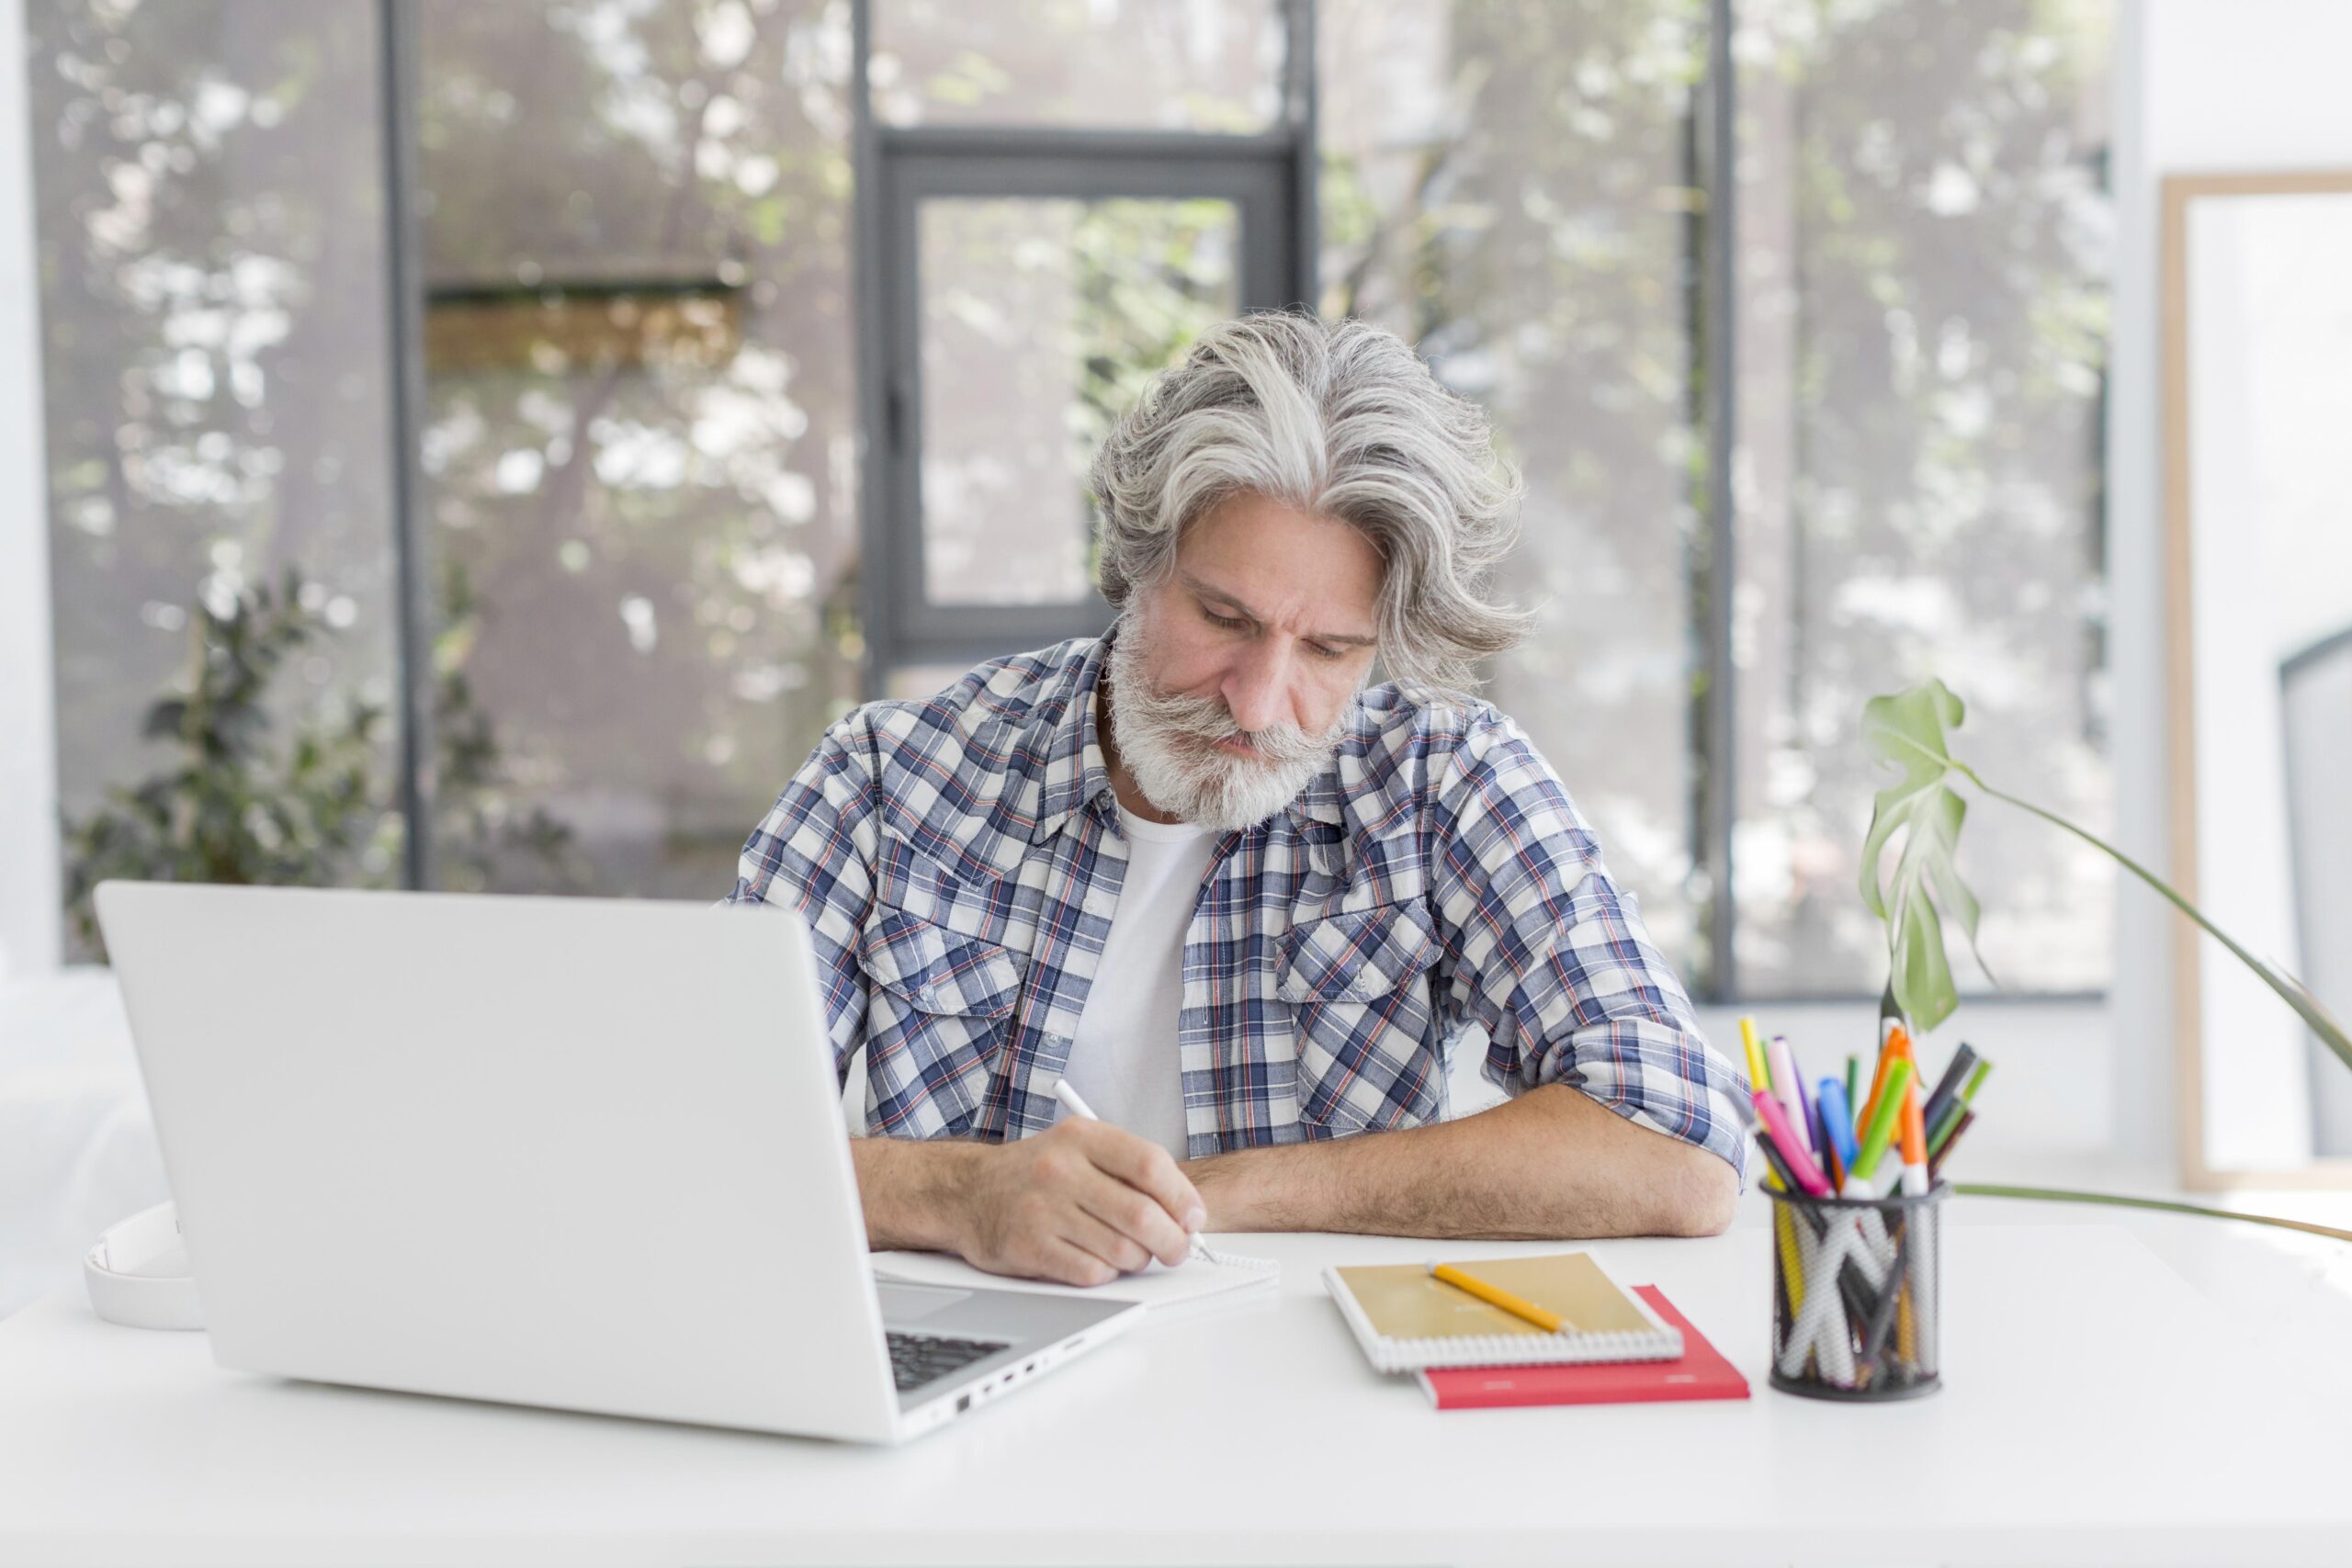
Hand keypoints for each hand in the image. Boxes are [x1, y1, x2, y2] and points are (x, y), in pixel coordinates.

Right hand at [948, 1119, 1206, 1286]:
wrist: (967, 1192)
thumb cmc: (1036, 1174)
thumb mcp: (1079, 1148)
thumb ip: (1130, 1170)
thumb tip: (1186, 1212)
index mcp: (1082, 1137)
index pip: (1150, 1165)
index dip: (1182, 1197)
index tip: (1193, 1217)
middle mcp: (1060, 1169)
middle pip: (1141, 1214)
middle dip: (1172, 1241)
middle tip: (1177, 1249)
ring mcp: (1042, 1209)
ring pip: (1122, 1249)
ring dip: (1138, 1260)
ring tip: (1131, 1253)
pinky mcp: (1029, 1247)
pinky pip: (1092, 1272)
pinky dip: (1107, 1274)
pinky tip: (1098, 1261)